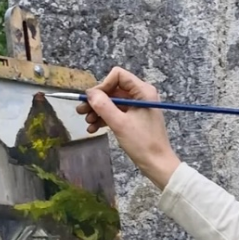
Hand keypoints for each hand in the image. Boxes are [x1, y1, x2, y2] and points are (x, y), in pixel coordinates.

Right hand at [78, 67, 180, 189]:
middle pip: (113, 89)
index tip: (92, 100)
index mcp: (143, 91)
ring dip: (98, 111)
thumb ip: (103, 106)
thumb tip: (89, 93)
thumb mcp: (120, 123)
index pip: (118, 76)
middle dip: (97, 101)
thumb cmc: (143, 143)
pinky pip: (117, 113)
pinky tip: (93, 128)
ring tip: (87, 122)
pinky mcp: (135, 118)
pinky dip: (105, 119)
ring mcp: (138, 107)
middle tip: (81, 111)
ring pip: (112, 102)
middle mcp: (141, 95)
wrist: (157, 163)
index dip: (103, 85)